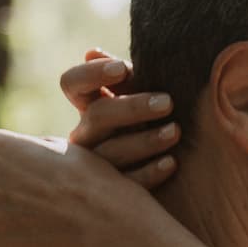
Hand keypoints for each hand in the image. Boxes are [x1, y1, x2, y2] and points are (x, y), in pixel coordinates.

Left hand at [0, 59, 181, 246]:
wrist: (109, 221)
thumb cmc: (91, 178)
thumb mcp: (58, 147)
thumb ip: (23, 153)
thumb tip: (8, 164)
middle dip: (4, 190)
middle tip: (44, 199)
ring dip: (12, 219)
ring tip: (51, 221)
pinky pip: (0, 245)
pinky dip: (17, 245)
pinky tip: (47, 241)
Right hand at [60, 51, 181, 179]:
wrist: (167, 172)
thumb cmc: (151, 121)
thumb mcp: (139, 97)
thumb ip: (124, 77)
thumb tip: (91, 52)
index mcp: (87, 106)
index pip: (72, 83)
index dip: (92, 74)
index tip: (123, 69)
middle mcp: (84, 136)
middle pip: (96, 116)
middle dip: (132, 107)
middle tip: (168, 102)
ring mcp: (95, 167)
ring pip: (109, 154)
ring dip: (145, 141)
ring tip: (176, 131)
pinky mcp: (114, 194)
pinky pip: (127, 186)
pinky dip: (149, 173)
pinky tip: (172, 163)